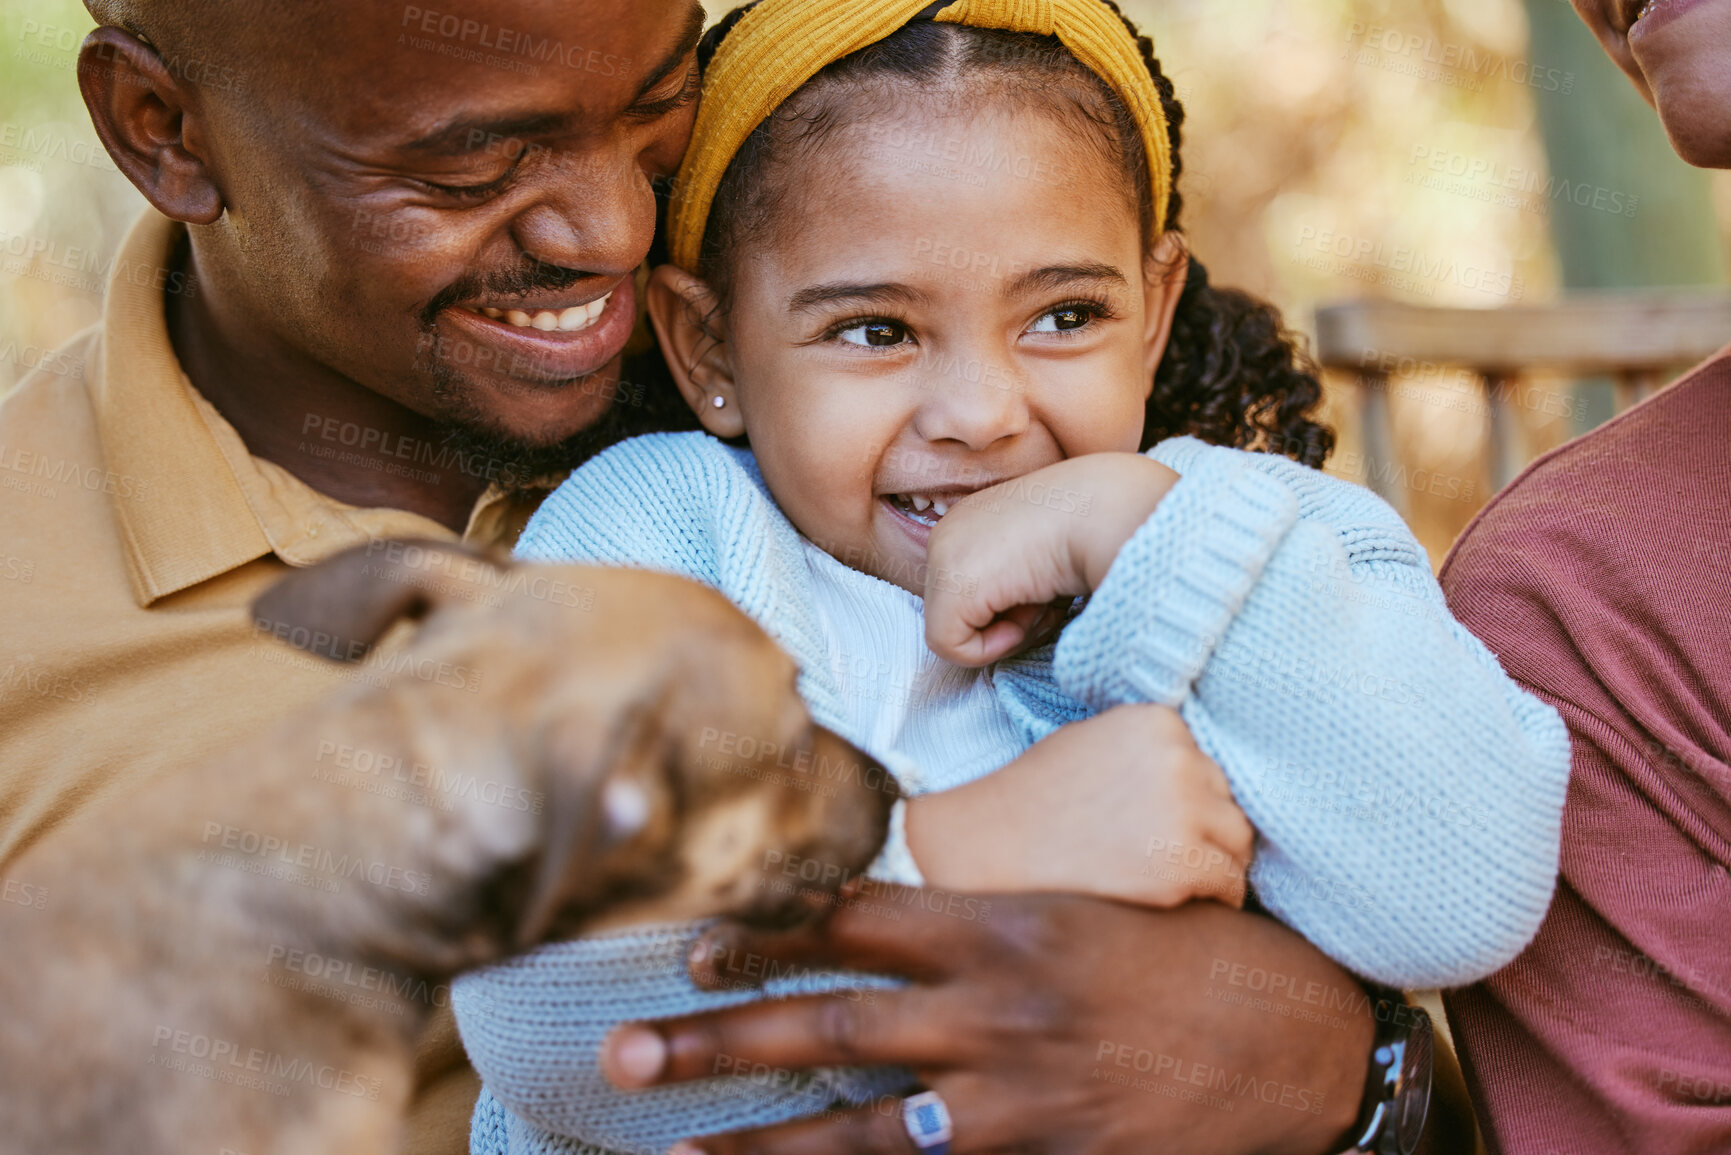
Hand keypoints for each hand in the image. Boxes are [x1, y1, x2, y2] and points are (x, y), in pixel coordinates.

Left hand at [603, 895, 1372, 1154]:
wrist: (1302, 1044)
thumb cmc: (1192, 957)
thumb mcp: (1088, 905)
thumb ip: (985, 918)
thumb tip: (891, 921)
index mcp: (1003, 924)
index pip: (855, 918)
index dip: (763, 932)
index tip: (686, 946)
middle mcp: (997, 1008)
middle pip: (832, 1020)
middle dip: (717, 1039)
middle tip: (619, 1052)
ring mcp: (1020, 1097)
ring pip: (864, 1122)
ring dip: (763, 1139)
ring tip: (677, 1149)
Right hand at [905, 704, 1252, 908]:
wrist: (990, 846)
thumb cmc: (1035, 798)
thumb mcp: (1092, 742)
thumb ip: (1149, 751)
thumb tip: (1202, 777)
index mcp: (1159, 723)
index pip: (1209, 765)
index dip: (1189, 799)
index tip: (1161, 823)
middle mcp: (1180, 760)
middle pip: (1229, 803)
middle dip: (1205, 832)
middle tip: (1167, 857)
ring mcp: (1184, 814)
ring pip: (1238, 845)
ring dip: (1215, 866)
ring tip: (1173, 881)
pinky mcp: (1181, 866)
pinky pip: (1229, 887)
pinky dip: (1212, 900)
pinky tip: (1177, 903)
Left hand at [924, 453, 1179, 665]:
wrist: (1105, 510)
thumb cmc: (1091, 530)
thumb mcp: (1041, 554)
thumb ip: (1014, 582)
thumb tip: (1006, 619)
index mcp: (968, 522)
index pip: (970, 591)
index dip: (1012, 606)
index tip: (1047, 586)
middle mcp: (947, 534)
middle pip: (963, 613)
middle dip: (1008, 619)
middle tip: (1048, 597)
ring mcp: (943, 558)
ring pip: (959, 631)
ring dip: (1010, 630)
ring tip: (1045, 597)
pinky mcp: (952, 587)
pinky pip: (951, 646)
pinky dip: (994, 647)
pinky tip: (1030, 612)